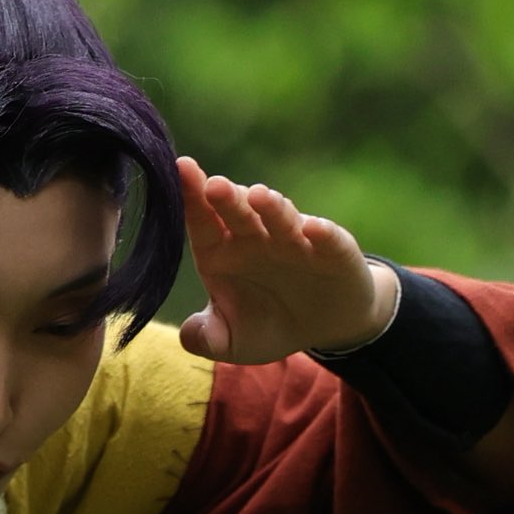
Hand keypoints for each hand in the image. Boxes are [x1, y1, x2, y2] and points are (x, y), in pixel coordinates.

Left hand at [176, 158, 397, 364]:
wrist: (325, 327)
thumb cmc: (269, 324)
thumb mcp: (234, 342)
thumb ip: (208, 339)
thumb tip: (188, 337)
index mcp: (222, 251)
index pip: (203, 221)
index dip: (191, 197)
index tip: (180, 171)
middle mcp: (256, 238)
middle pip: (238, 212)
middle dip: (226, 198)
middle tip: (214, 184)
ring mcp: (295, 240)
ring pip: (281, 218)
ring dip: (271, 207)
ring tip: (258, 196)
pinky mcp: (334, 251)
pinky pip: (328, 239)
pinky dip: (323, 233)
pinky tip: (314, 228)